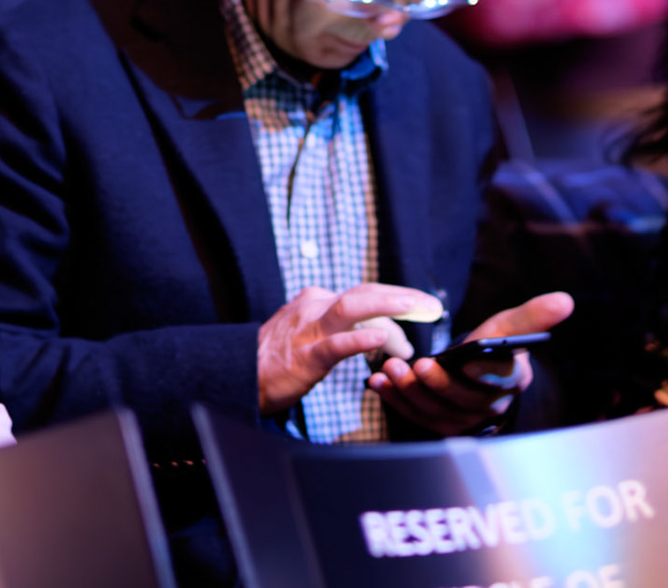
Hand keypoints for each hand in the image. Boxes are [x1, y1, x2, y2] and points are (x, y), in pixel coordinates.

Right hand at [257, 284, 441, 415]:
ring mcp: (309, 330)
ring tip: (416, 308)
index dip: (398, 303)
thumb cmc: (277, 358)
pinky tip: (379, 342)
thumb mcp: (311, 333)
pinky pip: (334, 345)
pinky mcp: (304, 357)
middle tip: (432, 305)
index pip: (367, 296)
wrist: (235, 373)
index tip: (422, 313)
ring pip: (353, 308)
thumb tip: (384, 335)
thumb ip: (344, 328)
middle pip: (366, 293)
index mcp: (318, 300)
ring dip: (389, 306)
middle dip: (402, 297)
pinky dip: (358, 341)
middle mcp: (315, 307)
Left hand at [367, 291, 573, 435]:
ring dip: (411, 392)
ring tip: (390, 369)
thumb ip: (531, 316)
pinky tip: (378, 383)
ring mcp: (466, 421)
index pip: (501, 379)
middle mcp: (491, 407)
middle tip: (416, 364)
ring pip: (438, 413)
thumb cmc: (494, 346)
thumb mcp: (508, 327)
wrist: (476, 373)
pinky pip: (418, 419)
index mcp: (511, 381)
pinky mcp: (442, 427)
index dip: (484, 371)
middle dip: (438, 384)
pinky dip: (397, 402)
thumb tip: (565, 299)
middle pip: (464, 400)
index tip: (466, 359)